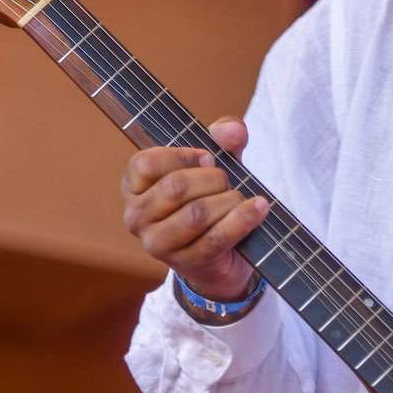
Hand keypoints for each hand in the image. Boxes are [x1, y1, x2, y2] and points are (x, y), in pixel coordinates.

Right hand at [120, 116, 271, 300]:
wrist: (222, 255)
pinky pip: (216, 237)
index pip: (146, 164)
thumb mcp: (215, 164)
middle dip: (212, 179)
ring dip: (228, 200)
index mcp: (134, 187)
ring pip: (196, 214)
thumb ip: (224, 139)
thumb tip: (231, 130)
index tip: (207, 158)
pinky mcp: (186, 263)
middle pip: (175, 187)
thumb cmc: (210, 200)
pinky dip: (242, 219)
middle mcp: (136, 217)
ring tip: (240, 198)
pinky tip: (258, 208)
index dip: (183, 155)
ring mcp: (158, 244)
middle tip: (227, 181)